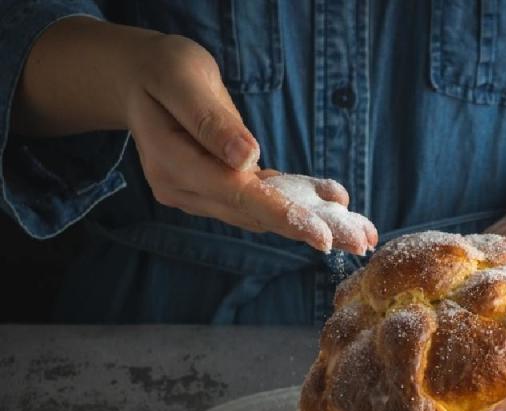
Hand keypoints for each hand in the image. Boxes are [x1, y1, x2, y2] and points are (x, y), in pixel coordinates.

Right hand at [124, 36, 375, 253]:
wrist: (140, 78)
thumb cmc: (162, 70)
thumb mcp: (183, 80)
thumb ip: (211, 121)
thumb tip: (248, 158)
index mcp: (173, 163)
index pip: (237, 195)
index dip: (283, 215)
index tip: (323, 236)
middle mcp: (185, 189)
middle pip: (257, 214)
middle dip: (312, 228)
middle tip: (362, 241)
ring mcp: (199, 194)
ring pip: (263, 214)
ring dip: (312, 221)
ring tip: (360, 230)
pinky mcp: (215, 189)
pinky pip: (260, 200)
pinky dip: (296, 202)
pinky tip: (333, 202)